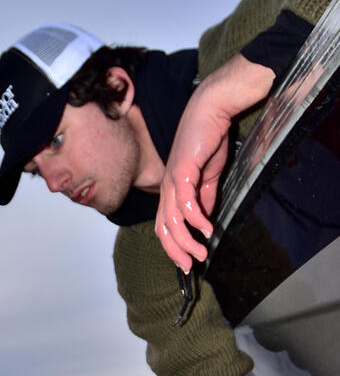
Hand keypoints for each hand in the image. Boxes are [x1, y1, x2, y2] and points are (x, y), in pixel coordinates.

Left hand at [155, 100, 229, 269]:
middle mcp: (167, 187)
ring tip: (201, 253)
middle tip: (191, 265)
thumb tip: (205, 221)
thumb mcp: (208, 177)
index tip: (187, 262)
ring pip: (173, 219)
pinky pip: (186, 202)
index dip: (173, 246)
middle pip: (164, 228)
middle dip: (176, 251)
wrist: (212, 110)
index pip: (165, 225)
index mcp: (171, 190)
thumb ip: (205, 199)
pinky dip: (196, 219)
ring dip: (187, 240)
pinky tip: (207, 229)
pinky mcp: (182, 170)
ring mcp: (172, 179)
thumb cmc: (208, 139)